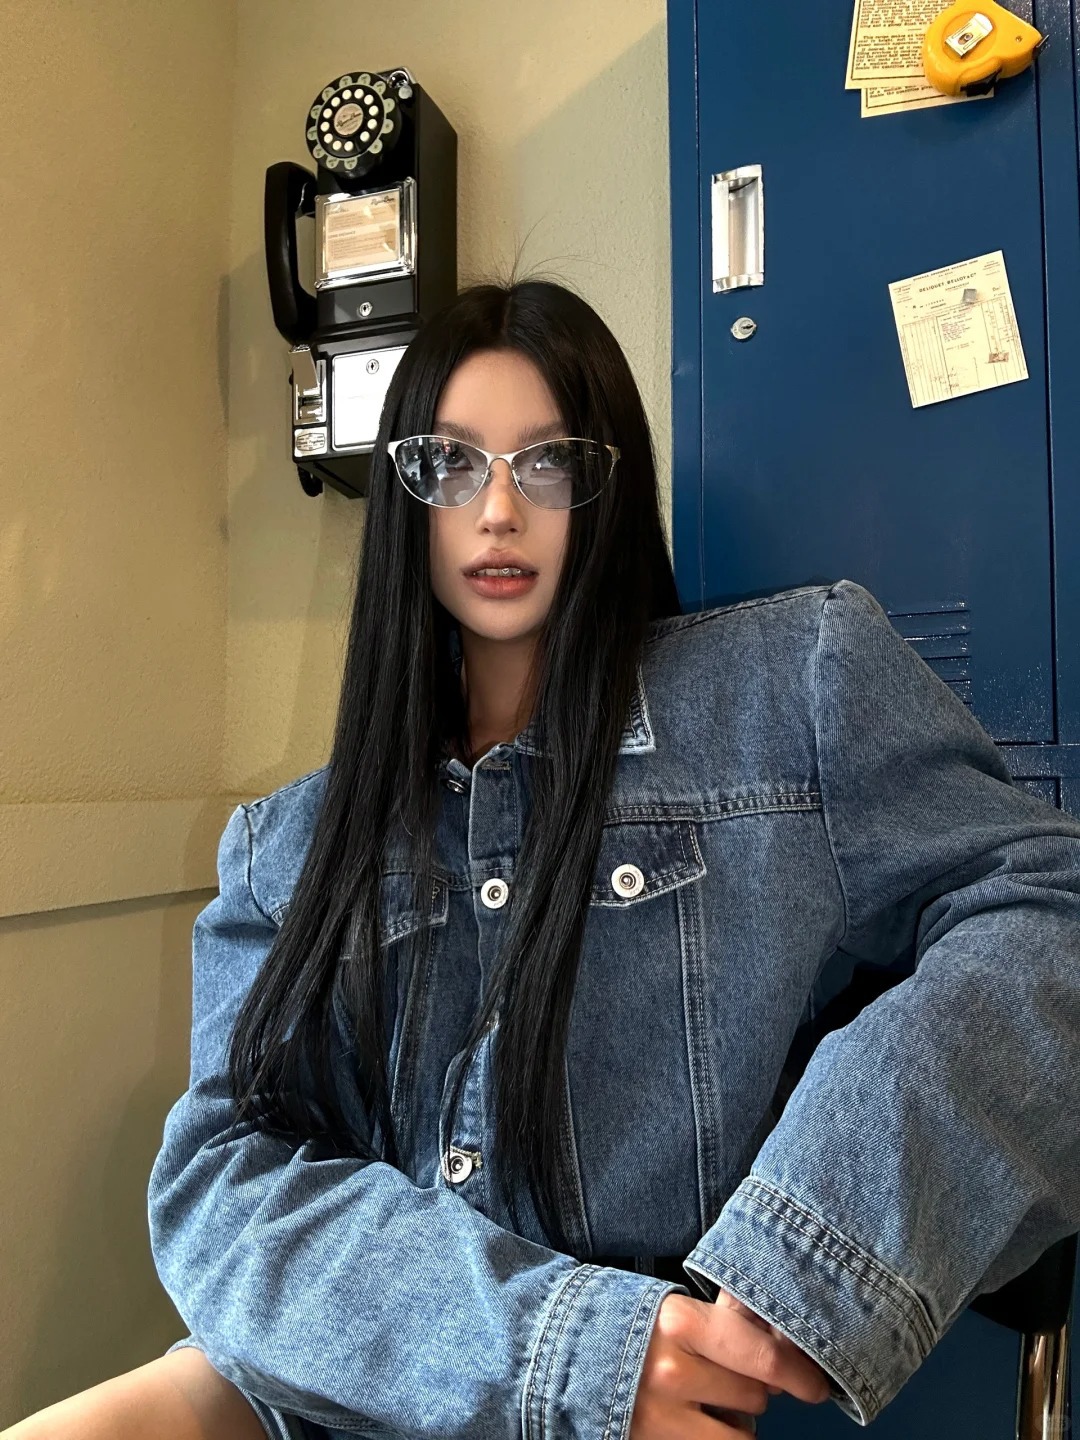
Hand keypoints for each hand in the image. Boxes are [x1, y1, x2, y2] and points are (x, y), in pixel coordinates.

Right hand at [630, 1287, 831, 1439]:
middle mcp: (673, 1371)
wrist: (556, 1352)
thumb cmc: (624, 1325)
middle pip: (756, 1396)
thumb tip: (783, 1345)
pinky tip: (691, 1420)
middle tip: (730, 1377)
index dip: (802, 1375)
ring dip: (735, 1422)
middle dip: (753, 1389)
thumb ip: (721, 1325)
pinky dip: (712, 1438)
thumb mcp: (672, 1310)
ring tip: (708, 1402)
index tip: (816, 1385)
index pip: (766, 1358)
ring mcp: (661, 1417)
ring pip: (741, 1435)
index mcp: (681, 1323)